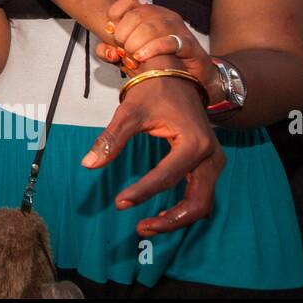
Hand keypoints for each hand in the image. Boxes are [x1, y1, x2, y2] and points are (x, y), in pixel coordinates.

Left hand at [81, 71, 223, 235]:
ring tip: (146, 226)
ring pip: (202, 202)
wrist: (175, 74)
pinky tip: (159, 214)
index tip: (119, 202)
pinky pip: (200, 194)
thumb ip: (111, 139)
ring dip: (178, 219)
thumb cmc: (154, 91)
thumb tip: (88, 164)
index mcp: (194, 142)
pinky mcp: (209, 164)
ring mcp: (213, 161)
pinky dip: (182, 208)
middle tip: (140, 228)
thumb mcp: (129, 112)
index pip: (167, 176)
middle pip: (198, 201)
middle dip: (171, 220)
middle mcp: (211, 156)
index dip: (142, 192)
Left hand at [99, 0, 216, 98]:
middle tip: (121, 49)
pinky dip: (151, 49)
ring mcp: (177, 28)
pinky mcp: (188, 44)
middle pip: (136, 15)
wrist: (190, 77)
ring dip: (135, 43)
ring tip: (131, 56)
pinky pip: (168, 42)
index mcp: (150, 13)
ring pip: (151, 27)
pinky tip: (142, 57)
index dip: (115, 12)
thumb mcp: (127, 56)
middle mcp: (164, 16)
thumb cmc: (158, 62)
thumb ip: (110, 52)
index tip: (110, 29)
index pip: (130, 1)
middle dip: (123, 34)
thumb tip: (106, 51)